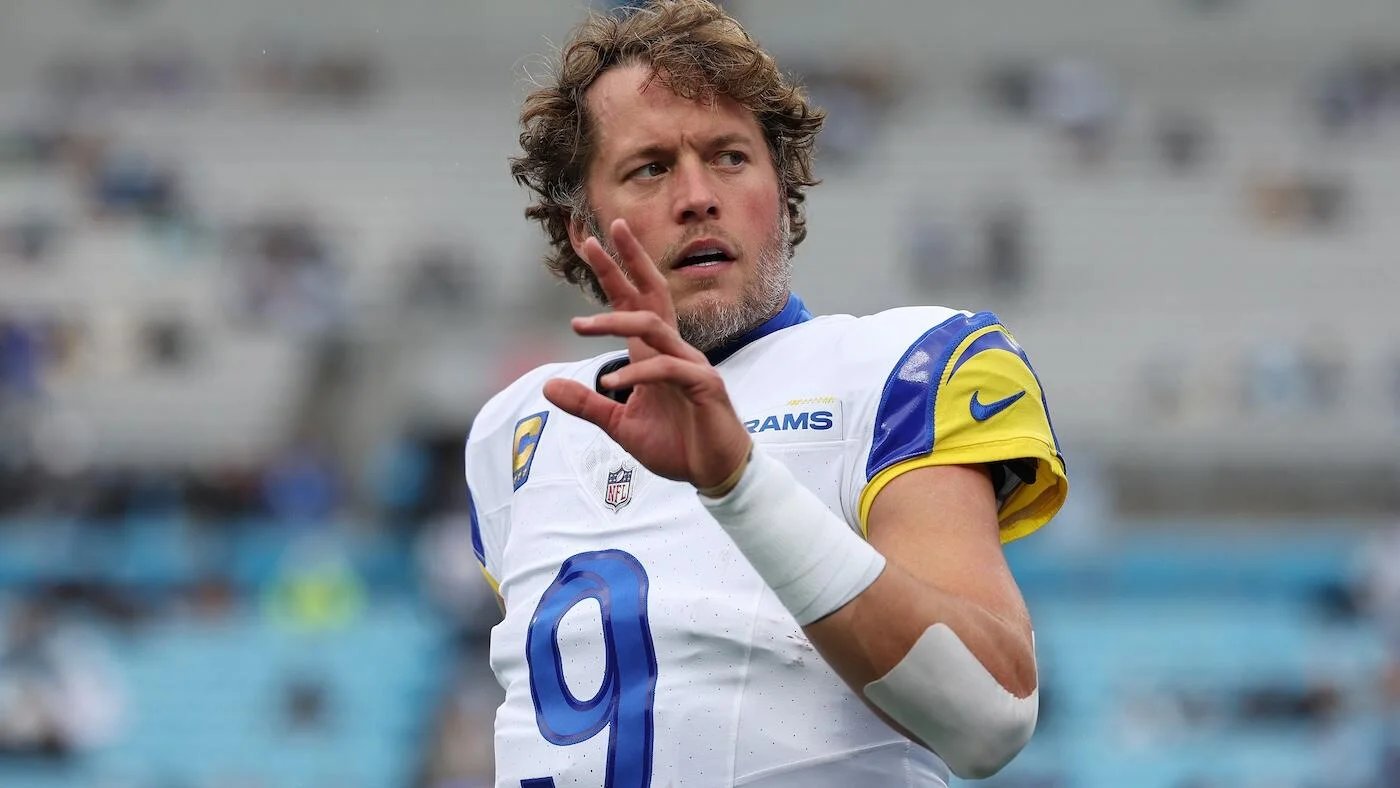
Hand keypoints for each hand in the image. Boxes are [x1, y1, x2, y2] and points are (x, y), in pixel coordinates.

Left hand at [542, 219, 751, 487]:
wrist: (714, 473)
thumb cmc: (676, 445)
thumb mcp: (620, 426)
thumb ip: (588, 404)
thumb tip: (548, 386)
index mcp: (654, 354)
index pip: (634, 303)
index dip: (615, 273)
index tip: (592, 243)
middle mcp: (674, 350)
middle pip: (651, 295)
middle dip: (627, 263)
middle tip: (600, 237)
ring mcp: (691, 364)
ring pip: (652, 326)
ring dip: (614, 322)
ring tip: (579, 326)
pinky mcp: (704, 385)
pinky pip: (665, 368)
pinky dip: (635, 374)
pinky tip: (611, 382)